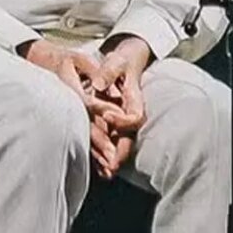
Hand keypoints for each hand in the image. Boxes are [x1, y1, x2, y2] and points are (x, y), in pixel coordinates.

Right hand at [20, 39, 126, 175]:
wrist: (39, 63)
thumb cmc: (64, 60)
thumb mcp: (80, 59)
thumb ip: (95, 70)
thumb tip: (106, 87)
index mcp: (69, 86)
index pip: (87, 101)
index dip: (102, 109)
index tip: (117, 118)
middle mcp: (65, 103)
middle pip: (84, 124)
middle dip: (99, 141)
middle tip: (113, 157)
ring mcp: (63, 114)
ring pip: (81, 134)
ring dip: (95, 152)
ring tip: (109, 167)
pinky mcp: (65, 120)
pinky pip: (78, 136)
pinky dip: (89, 152)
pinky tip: (99, 166)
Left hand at [88, 35, 151, 177]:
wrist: (127, 61)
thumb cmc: (122, 60)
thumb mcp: (116, 61)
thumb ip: (109, 71)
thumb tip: (99, 83)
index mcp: (135, 99)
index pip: (135, 116)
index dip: (123, 119)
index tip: (107, 116)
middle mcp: (131, 113)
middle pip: (129, 137)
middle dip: (120, 152)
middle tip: (110, 165)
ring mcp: (123, 120)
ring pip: (120, 142)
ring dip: (112, 157)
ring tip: (104, 172)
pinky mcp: (115, 124)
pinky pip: (112, 140)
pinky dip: (105, 152)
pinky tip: (98, 166)